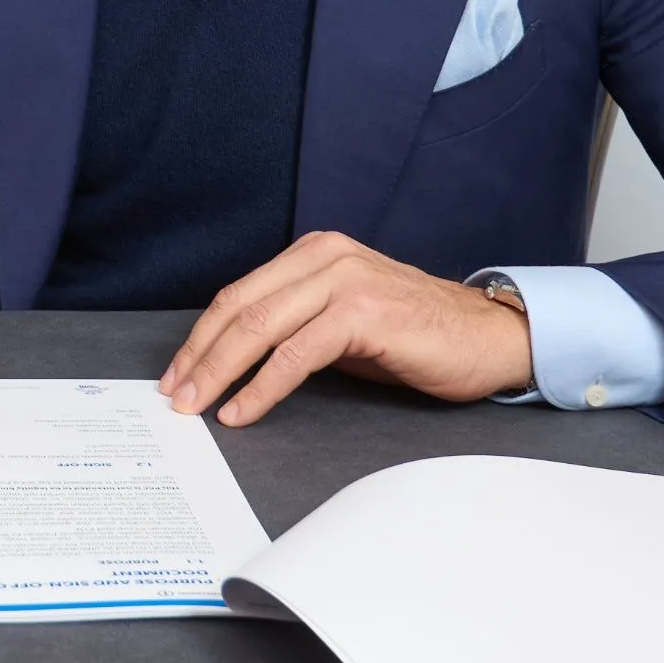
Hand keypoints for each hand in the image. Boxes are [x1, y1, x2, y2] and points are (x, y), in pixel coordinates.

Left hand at [159, 233, 532, 424]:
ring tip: (196, 406)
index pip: (240, 294)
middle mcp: (326, 256)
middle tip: (173, 396)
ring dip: (220, 372)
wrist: (490, 338)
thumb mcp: (345, 322)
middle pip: (240, 308)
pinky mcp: (364, 313)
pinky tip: (242, 410)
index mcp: (316, 252)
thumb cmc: (418, 336)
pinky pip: (296, 354)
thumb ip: (296, 327)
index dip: (202, 337)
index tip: (177, 373)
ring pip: (260, 327)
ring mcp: (345, 280)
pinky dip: (262, 386)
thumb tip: (237, 363)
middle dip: (199, 356)